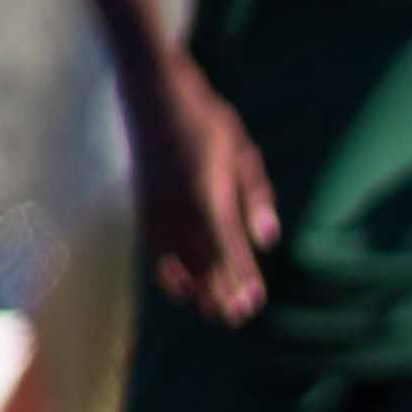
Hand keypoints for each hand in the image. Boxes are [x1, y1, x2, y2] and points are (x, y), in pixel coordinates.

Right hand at [131, 61, 279, 322]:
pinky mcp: (143, 203)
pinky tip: (176, 287)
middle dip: (220, 291)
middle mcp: (180, 207)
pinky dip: (165, 270)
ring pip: (177, 259)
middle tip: (236, 318)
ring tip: (211, 311)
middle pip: (202, 261)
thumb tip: (268, 239)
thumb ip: (255, 196)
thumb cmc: (207, 119)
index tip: (252, 303)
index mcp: (209, 194)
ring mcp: (157, 206)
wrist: (154, 94)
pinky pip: (153, 246)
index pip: (227, 249)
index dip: (239, 279)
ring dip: (195, 286)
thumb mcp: (242, 150)